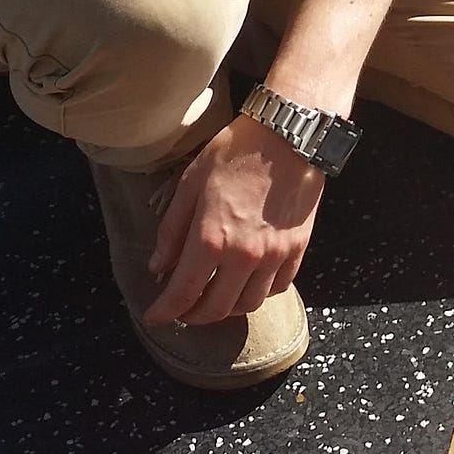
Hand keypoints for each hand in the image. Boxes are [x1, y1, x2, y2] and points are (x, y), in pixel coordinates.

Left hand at [145, 116, 324, 323]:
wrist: (289, 137)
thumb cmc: (236, 152)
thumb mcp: (191, 184)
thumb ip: (172, 230)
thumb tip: (158, 266)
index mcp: (211, 238)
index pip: (183, 293)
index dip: (165, 312)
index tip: (155, 317)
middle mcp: (243, 256)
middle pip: (216, 308)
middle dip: (193, 316)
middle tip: (182, 310)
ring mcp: (274, 255)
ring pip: (248, 304)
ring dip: (226, 308)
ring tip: (214, 297)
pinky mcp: (297, 250)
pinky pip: (277, 288)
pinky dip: (258, 293)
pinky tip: (247, 282)